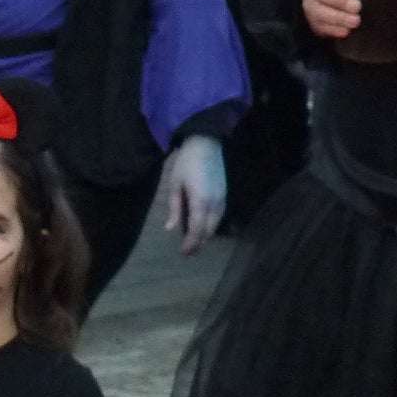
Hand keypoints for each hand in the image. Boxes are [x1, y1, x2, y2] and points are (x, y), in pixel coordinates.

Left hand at [160, 136, 226, 255]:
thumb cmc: (186, 163)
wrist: (206, 143)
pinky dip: (211, 226)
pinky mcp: (225, 195)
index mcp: (200, 201)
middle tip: (188, 252)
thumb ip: (174, 208)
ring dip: (206, 235)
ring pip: (216, 225)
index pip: (197, 230)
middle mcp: (215, 204)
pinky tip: (203, 226)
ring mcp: (222, 199)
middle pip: (208, 231)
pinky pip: (219, 217)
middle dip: (199, 243)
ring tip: (194, 242)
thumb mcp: (175, 184)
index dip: (191, 244)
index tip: (184, 253)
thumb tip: (171, 228)